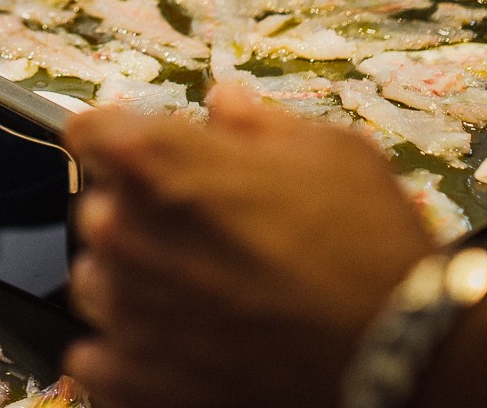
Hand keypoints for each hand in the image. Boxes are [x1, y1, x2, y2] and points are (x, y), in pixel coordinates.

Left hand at [63, 85, 433, 407]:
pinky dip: (132, 350)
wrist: (398, 353)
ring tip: (203, 291)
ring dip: (135, 280)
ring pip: (98, 281)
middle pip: (98, 207)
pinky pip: (97, 357)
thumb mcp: (328, 151)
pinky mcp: (132, 381)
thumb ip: (256, 125)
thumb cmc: (368, 244)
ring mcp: (125, 313)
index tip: (138, 147)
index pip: (88, 131)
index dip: (118, 137)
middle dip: (141, 211)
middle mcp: (125, 233)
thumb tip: (223, 106)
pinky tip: (184, 343)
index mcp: (160, 162)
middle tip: (206, 229)